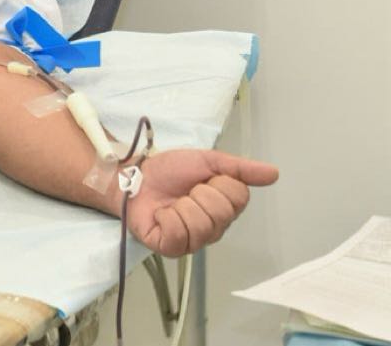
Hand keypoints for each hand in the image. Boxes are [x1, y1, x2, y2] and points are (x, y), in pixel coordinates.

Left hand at [124, 149, 278, 256]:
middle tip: (185, 191)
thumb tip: (274, 173)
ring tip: (172, 203)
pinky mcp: (170, 248)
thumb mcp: (208, 161)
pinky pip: (178, 235)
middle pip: (221, 212)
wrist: (135, 174)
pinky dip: (167, 218)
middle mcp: (214, 228)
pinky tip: (161, 214)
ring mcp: (193, 241)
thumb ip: (240, 169)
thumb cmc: (170, 170)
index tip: (204, 179)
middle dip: (199, 193)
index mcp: (225, 209)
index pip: (238, 198)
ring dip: (182, 206)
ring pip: (201, 225)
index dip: (219, 183)